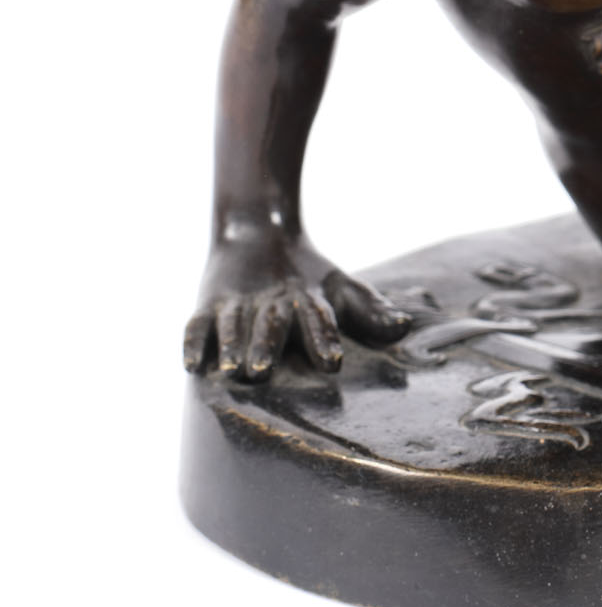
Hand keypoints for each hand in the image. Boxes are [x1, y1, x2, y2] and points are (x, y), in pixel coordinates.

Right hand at [184, 231, 411, 380]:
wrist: (259, 234)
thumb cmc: (311, 281)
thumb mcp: (342, 289)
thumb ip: (371, 311)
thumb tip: (404, 326)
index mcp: (308, 299)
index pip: (318, 318)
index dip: (324, 338)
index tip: (332, 362)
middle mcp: (273, 302)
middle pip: (271, 325)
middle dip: (267, 346)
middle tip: (263, 371)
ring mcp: (238, 303)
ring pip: (232, 325)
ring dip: (230, 346)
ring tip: (229, 370)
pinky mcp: (209, 304)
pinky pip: (197, 324)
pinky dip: (193, 342)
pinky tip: (191, 365)